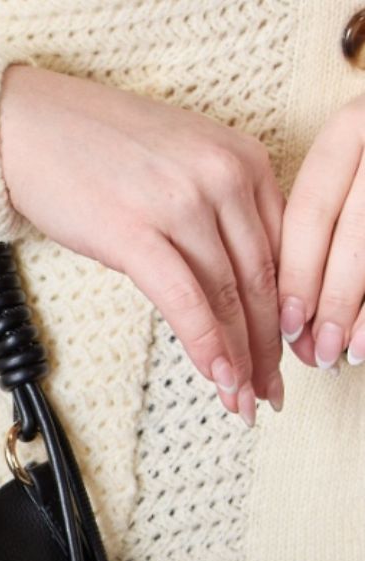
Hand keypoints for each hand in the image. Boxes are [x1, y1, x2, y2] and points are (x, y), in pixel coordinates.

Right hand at [0, 64, 286, 424]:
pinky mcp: (136, 233)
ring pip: (229, 297)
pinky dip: (206, 346)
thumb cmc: (97, 150)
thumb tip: (235, 281)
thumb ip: (219, 210)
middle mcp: (222, 175)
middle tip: (267, 391)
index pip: (281, 251)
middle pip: (261, 280)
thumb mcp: (182, 167)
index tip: (283, 353)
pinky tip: (217, 376)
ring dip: (239, 359)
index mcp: (242, 157)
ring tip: (240, 397)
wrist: (30, 129)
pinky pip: (186, 302)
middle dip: (267, 348)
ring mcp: (182, 203)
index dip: (286, 313)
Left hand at [276, 95, 364, 371]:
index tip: (285, 324)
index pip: (310, 211)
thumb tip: (294, 320)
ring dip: (364, 311)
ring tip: (346, 352)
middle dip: (331, 301)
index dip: (295, 275)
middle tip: (316, 352)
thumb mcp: (345, 178)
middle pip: (352, 234)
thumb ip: (317, 233)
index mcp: (351, 126)